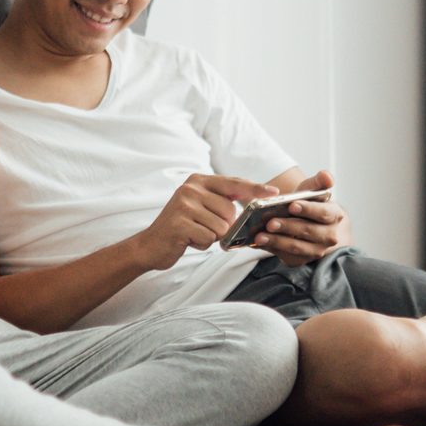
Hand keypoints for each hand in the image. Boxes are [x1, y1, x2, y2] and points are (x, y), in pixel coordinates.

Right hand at [133, 174, 279, 270]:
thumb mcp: (200, 207)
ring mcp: (184, 205)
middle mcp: (191, 188)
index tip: (274, 192)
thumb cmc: (182, 227)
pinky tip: (188, 240)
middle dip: (223, 225)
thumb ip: (222, 202)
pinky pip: (209, 238)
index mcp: (198, 181)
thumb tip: (254, 206)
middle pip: (230, 210)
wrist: (150, 245)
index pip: (234, 183)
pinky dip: (202, 244)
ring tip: (194, 233)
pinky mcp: (180, 223)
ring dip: (212, 236)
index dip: (255, 188)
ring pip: (222, 226)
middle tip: (204, 227)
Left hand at [252, 170, 351, 266]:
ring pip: (297, 247)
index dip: (308, 209)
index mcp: (335, 216)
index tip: (292, 205)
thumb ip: (319, 181)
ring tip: (260, 236)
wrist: (313, 226)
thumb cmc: (312, 206)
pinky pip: (288, 257)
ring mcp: (317, 251)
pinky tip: (259, 243)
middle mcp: (330, 237)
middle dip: (288, 227)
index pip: (323, 213)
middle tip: (270, 222)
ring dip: (277, 242)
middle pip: (308, 231)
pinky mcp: (302, 260)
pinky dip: (272, 249)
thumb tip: (326, 176)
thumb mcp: (314, 191)